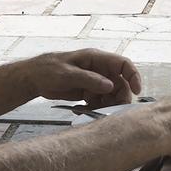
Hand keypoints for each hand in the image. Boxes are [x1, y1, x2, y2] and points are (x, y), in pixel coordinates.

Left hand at [19, 49, 142, 108]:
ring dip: (106, 106)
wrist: (32, 78)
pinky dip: (94, 109)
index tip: (137, 91)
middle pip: (120, 84)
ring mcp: (94, 82)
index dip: (133, 76)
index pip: (123, 64)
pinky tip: (80, 111)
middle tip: (112, 110)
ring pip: (111, 96)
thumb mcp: (67, 74)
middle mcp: (99, 70)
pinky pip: (99, 102)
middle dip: (119, 98)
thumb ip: (89, 80)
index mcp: (96, 59)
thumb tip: (110, 86)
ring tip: (91, 111)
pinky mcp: (88, 93)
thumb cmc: (48, 69)